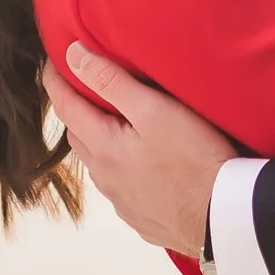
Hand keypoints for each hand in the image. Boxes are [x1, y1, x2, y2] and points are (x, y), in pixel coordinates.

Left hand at [43, 41, 234, 256]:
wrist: (223, 218)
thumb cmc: (193, 159)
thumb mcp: (154, 110)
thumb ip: (112, 82)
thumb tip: (72, 56)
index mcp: (102, 148)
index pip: (66, 107)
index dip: (56, 81)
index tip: (51, 61)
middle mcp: (104, 178)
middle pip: (78, 136)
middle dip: (76, 109)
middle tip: (85, 86)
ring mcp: (122, 202)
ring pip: (98, 163)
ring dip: (98, 140)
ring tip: (116, 122)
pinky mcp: (142, 217)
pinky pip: (120, 187)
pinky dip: (120, 167)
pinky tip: (140, 163)